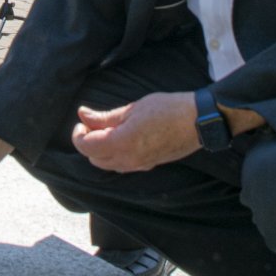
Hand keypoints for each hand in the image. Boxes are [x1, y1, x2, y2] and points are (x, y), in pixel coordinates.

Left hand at [71, 93, 200, 172]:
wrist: (197, 121)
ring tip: (107, 130)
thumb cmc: (166, 109)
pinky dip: (114, 155)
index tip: (81, 122)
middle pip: (94, 159)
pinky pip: (122, 166)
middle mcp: (128, 160)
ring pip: (107, 165)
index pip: (86, 147)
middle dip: (88, 143)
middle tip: (93, 124)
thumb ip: (104, 117)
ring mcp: (139, 166)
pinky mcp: (148, 165)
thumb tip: (82, 115)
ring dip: (100, 151)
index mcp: (122, 143)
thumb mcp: (132, 109)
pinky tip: (121, 138)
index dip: (78, 135)